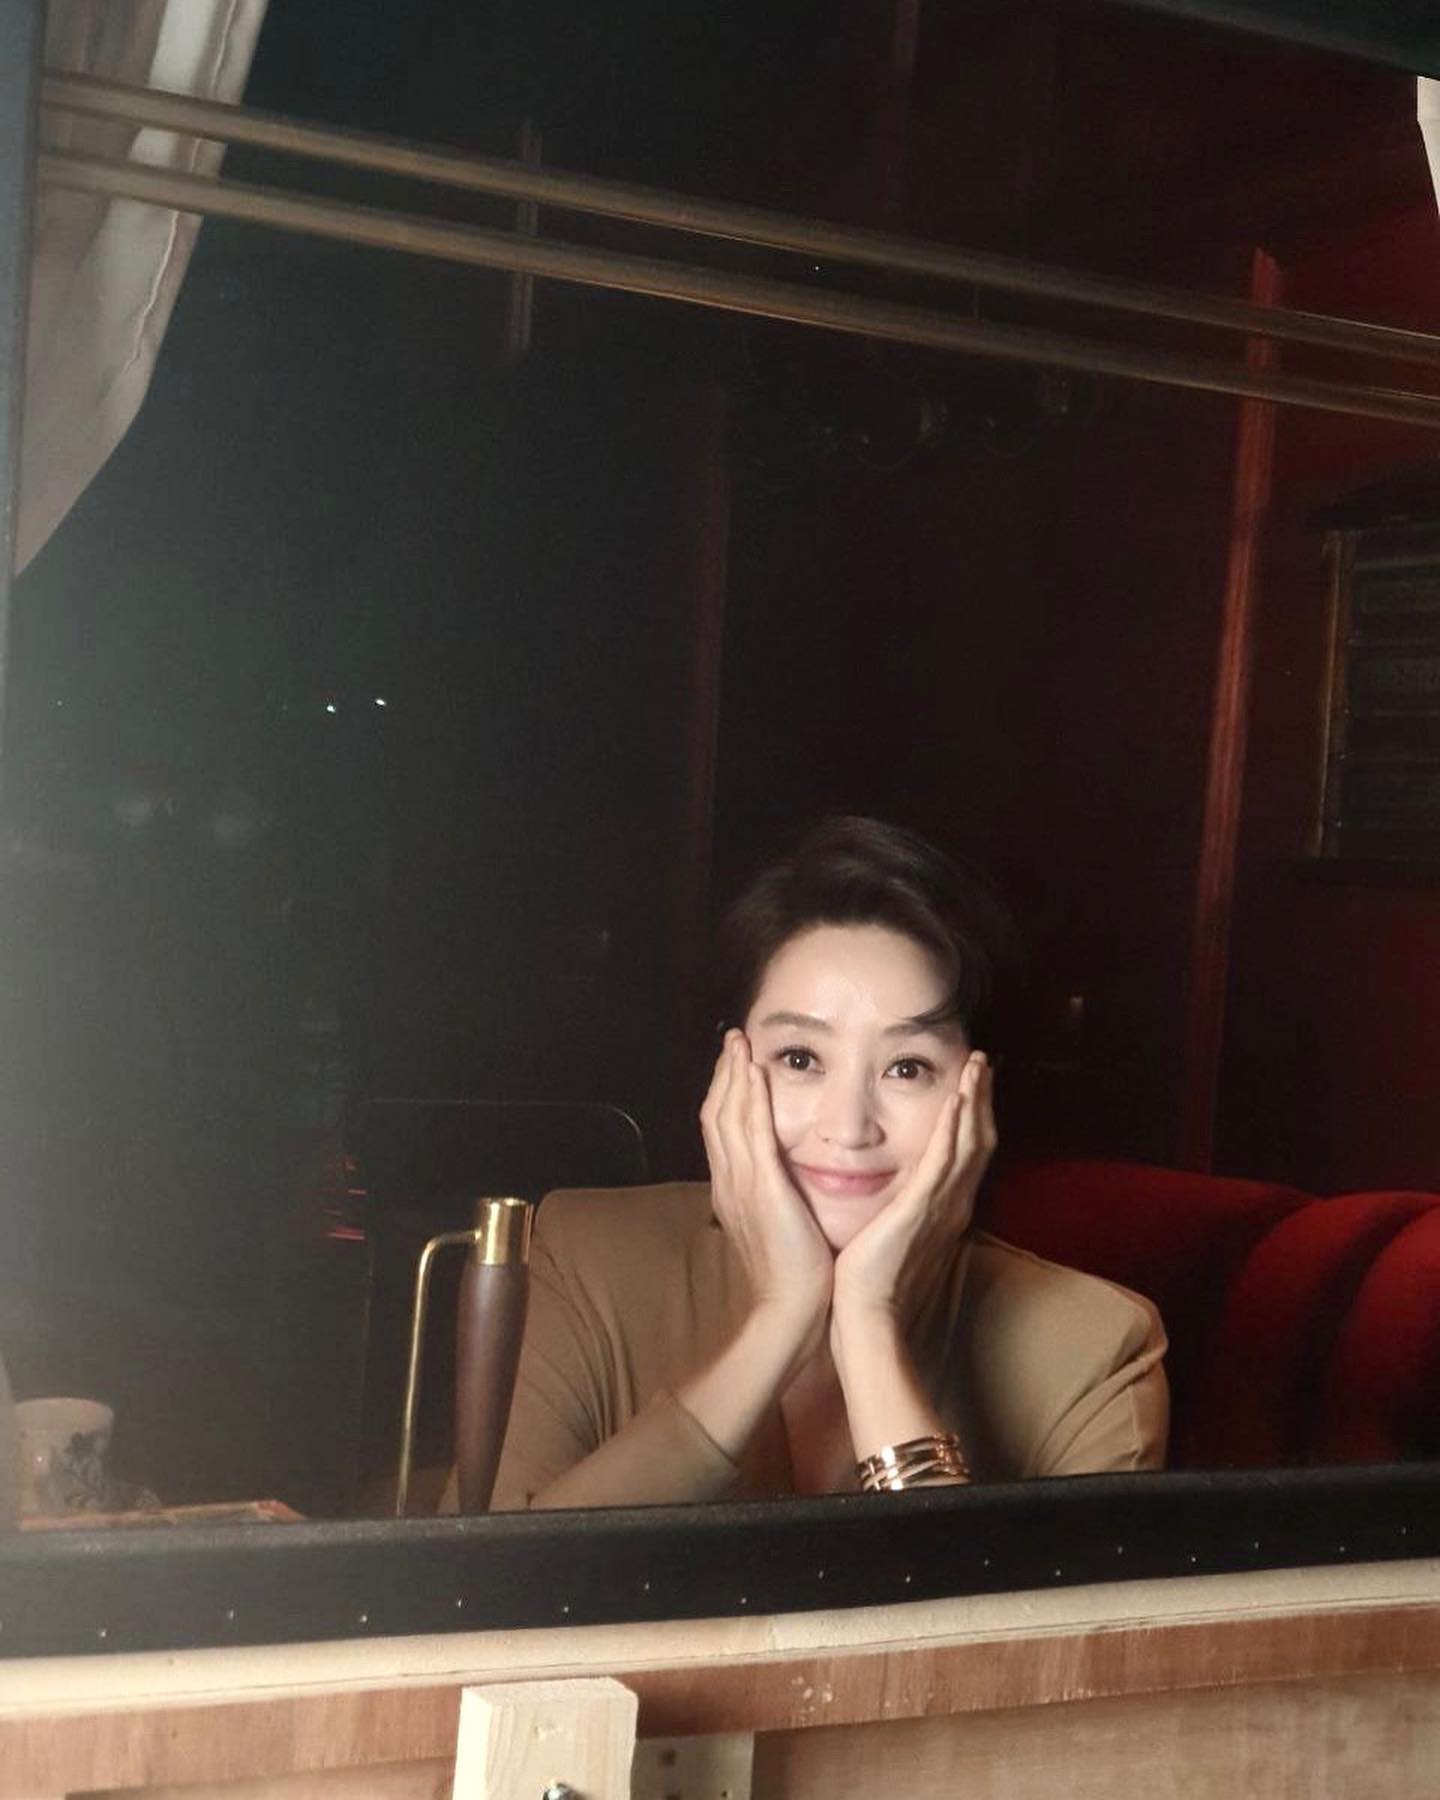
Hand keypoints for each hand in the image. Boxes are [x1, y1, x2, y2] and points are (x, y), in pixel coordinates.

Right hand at [700, 1030, 833, 1331]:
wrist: (791, 1309)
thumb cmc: (794, 1274)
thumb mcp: (777, 1227)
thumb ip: (774, 1199)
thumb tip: (782, 1182)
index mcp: (732, 1191)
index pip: (721, 1131)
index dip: (725, 1095)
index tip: (736, 1066)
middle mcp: (729, 1182)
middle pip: (715, 1115)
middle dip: (724, 1074)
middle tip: (733, 1041)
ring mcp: (741, 1184)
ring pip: (728, 1116)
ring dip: (734, 1075)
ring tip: (740, 1043)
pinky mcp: (762, 1187)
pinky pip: (751, 1132)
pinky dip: (750, 1098)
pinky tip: (755, 1072)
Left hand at [831, 1050, 994, 1327]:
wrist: (866, 1317)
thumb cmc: (872, 1282)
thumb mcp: (894, 1235)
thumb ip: (902, 1210)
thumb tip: (897, 1193)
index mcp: (945, 1209)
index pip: (966, 1152)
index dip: (973, 1115)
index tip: (972, 1083)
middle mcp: (952, 1204)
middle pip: (978, 1140)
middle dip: (981, 1098)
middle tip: (982, 1061)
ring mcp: (940, 1206)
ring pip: (967, 1143)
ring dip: (973, 1101)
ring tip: (976, 1066)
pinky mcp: (920, 1210)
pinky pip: (942, 1162)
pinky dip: (952, 1129)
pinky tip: (956, 1100)